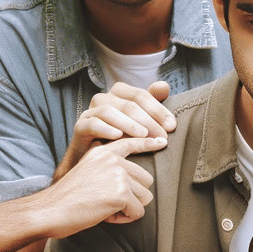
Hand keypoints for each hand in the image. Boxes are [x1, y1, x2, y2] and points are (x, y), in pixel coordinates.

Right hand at [39, 136, 154, 236]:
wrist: (51, 210)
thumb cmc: (67, 197)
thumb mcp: (88, 170)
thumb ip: (107, 167)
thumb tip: (129, 174)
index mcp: (103, 151)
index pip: (131, 142)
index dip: (148, 143)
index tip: (161, 141)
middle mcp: (113, 159)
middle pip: (146, 179)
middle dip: (133, 195)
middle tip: (108, 202)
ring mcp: (118, 175)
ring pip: (145, 197)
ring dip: (129, 208)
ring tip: (105, 209)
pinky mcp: (121, 193)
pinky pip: (138, 211)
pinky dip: (125, 219)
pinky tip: (106, 216)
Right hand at [55, 81, 174, 178]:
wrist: (94, 165)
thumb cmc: (121, 141)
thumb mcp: (141, 124)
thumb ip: (153, 105)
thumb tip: (164, 86)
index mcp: (120, 93)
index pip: (142, 95)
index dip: (158, 110)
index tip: (172, 126)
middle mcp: (105, 98)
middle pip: (129, 104)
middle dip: (149, 120)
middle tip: (162, 136)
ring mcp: (91, 112)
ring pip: (111, 111)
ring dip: (129, 124)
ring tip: (143, 135)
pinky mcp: (80, 126)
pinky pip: (93, 124)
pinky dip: (106, 129)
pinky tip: (118, 136)